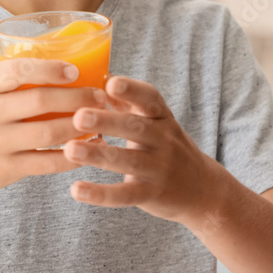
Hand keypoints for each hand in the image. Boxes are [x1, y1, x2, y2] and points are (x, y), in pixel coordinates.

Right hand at [0, 58, 108, 202]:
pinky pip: (47, 163)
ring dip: (79, 126)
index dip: (48, 69)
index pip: (15, 70)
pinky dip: (72, 155)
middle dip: (77, 97)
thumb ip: (14, 82)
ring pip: (48, 133)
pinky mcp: (5, 170)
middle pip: (39, 101)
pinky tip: (90, 148)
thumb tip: (70, 66)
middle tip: (100, 96)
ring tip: (101, 119)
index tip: (75, 70)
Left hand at [62, 76, 224, 224]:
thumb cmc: (167, 148)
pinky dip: (100, 194)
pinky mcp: (151, 194)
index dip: (132, 90)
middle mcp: (164, 140)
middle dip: (106, 121)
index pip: (150, 98)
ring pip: (127, 160)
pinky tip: (76, 189)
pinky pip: (124, 195)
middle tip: (79, 116)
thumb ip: (128, 103)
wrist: (203, 190)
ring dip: (97, 155)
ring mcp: (159, 168)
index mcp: (162, 117)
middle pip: (135, 127)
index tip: (110, 84)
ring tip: (69, 149)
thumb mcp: (156, 122)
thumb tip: (98, 77)